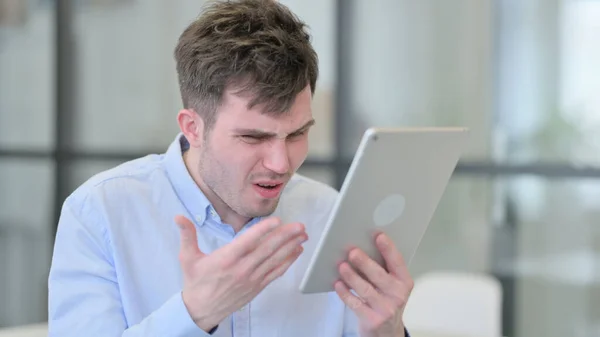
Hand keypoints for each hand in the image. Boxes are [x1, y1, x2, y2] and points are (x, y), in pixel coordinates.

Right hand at [175, 215, 306, 331]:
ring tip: (303, 235)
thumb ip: (187, 235)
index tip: (277, 221)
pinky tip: (297, 251)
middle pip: (267, 250)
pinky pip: (276, 273)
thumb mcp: (187, 258)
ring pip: (275, 260)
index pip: (248, 242)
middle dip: (286, 236)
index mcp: (226, 259)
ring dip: (291, 246)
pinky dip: (288, 262)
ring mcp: (252, 278)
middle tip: (300, 225)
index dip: (263, 230)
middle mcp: (242, 269)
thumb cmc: (196, 282)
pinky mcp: (257, 286)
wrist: (201, 310)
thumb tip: (178, 218)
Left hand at [334, 233, 413, 336]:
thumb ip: (382, 269)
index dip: (388, 248)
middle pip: (379, 275)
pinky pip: (355, 303)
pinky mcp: (372, 320)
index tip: (378, 235)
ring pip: (366, 289)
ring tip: (341, 266)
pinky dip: (345, 293)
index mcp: (404, 282)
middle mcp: (398, 295)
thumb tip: (362, 247)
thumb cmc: (386, 301)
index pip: (397, 262)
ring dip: (352, 276)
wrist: (387, 333)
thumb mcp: (391, 286)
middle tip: (352, 251)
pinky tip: (338, 284)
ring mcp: (385, 309)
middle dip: (365, 262)